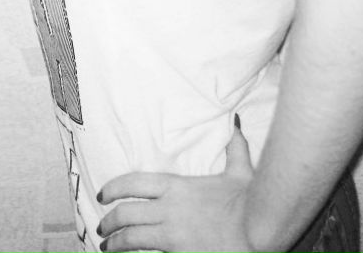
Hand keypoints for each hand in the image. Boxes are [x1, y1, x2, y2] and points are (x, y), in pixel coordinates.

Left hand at [97, 124, 255, 252]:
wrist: (259, 231)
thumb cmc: (249, 202)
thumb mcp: (240, 171)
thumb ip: (235, 148)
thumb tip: (236, 122)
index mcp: (177, 187)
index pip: (134, 183)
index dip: (114, 188)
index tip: (103, 194)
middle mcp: (169, 210)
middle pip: (126, 214)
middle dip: (109, 221)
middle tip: (102, 227)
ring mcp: (172, 236)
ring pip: (132, 239)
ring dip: (115, 243)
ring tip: (107, 246)